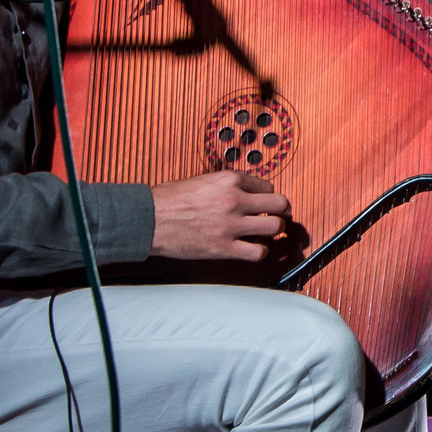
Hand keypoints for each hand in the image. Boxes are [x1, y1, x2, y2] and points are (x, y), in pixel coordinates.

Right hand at [150, 170, 291, 261]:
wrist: (149, 219)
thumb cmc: (167, 200)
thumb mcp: (200, 181)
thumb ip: (224, 186)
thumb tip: (240, 192)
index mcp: (228, 180)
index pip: (267, 185)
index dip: (267, 195)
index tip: (264, 202)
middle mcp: (234, 200)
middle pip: (279, 204)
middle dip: (282, 211)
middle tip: (279, 216)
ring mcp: (231, 225)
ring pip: (275, 227)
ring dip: (274, 231)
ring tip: (267, 233)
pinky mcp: (224, 247)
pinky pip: (258, 252)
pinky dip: (260, 252)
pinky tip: (253, 248)